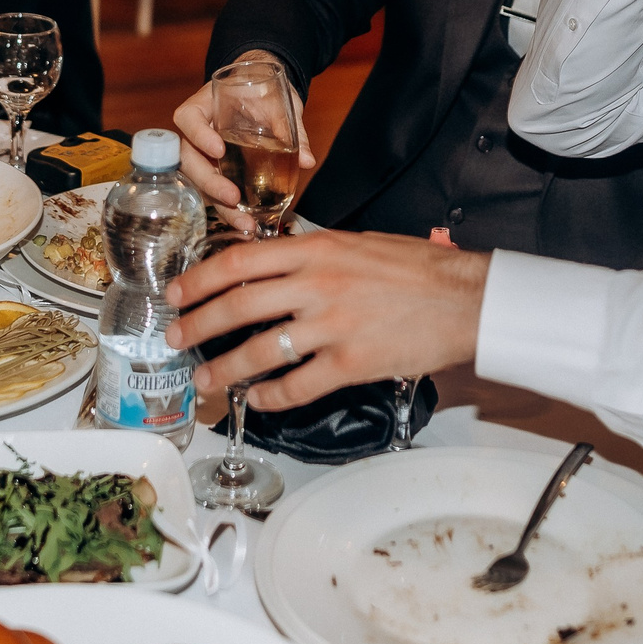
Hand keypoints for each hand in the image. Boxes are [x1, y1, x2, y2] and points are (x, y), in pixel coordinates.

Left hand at [164, 231, 489, 413]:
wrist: (466, 299)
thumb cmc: (417, 269)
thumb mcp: (357, 244)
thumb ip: (313, 256)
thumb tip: (270, 268)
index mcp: (317, 249)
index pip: (240, 261)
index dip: (200, 279)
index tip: (177, 293)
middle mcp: (318, 284)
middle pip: (237, 306)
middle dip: (196, 325)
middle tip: (176, 338)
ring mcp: (333, 326)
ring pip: (259, 351)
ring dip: (224, 369)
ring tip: (206, 379)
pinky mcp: (351, 363)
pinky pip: (297, 385)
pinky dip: (270, 396)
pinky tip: (258, 399)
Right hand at [173, 49, 311, 221]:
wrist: (264, 91)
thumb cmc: (265, 90)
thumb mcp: (280, 101)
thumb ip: (292, 128)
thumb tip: (306, 160)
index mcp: (205, 104)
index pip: (189, 118)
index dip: (199, 135)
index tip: (219, 150)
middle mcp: (199, 131)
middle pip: (189, 159)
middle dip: (209, 182)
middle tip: (232, 197)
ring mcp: (204, 154)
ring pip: (200, 183)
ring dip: (220, 206)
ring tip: (245, 223)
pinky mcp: (217, 172)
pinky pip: (216, 193)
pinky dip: (231, 211)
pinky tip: (248, 223)